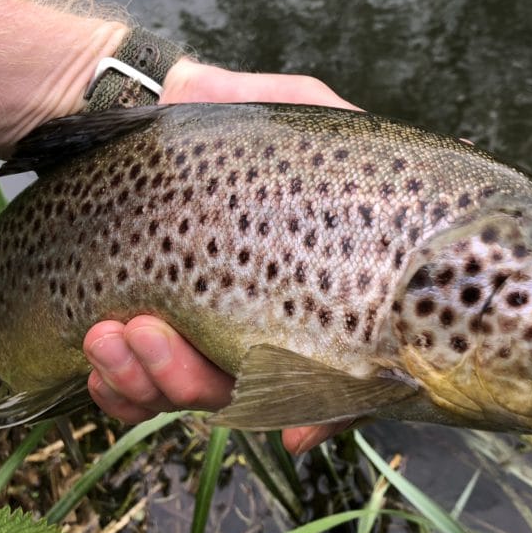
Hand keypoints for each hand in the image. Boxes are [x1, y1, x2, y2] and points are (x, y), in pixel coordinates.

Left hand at [84, 59, 357, 453]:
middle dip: (187, 379)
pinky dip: (109, 383)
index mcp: (303, 291)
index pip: (333, 372)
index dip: (325, 410)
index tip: (294, 425)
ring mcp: (194, 333)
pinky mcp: (138, 330)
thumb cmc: (232, 116)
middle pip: (236, 397)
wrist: (139, 106)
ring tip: (110, 331)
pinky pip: (124, 389)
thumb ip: (356, 140)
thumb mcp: (305, 114)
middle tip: (150, 331)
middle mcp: (253, 325)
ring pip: (175, 396)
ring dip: (140, 377)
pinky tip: (96, 349)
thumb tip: (435, 171)